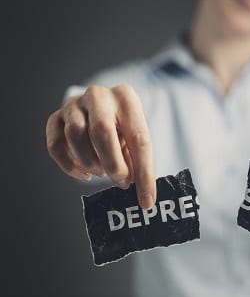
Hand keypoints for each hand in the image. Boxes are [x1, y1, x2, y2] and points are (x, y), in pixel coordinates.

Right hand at [46, 84, 155, 208]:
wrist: (101, 106)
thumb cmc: (122, 126)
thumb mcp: (135, 137)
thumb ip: (136, 160)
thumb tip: (141, 192)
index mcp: (126, 98)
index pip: (139, 138)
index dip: (144, 172)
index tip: (147, 199)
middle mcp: (99, 96)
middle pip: (102, 130)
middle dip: (113, 164)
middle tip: (121, 182)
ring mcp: (74, 105)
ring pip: (75, 135)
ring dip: (90, 161)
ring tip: (102, 172)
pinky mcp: (56, 117)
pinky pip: (55, 144)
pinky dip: (69, 165)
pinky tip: (84, 173)